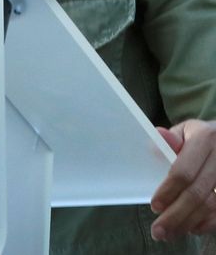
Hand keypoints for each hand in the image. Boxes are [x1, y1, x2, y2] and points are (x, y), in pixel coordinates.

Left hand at [150, 120, 215, 240]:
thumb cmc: (200, 137)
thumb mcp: (186, 131)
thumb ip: (171, 139)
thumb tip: (157, 141)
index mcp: (205, 139)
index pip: (183, 170)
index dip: (169, 191)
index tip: (155, 207)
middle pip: (197, 193)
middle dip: (176, 215)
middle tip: (158, 231)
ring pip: (211, 205)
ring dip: (190, 222)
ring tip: (171, 234)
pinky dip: (209, 223)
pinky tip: (192, 229)